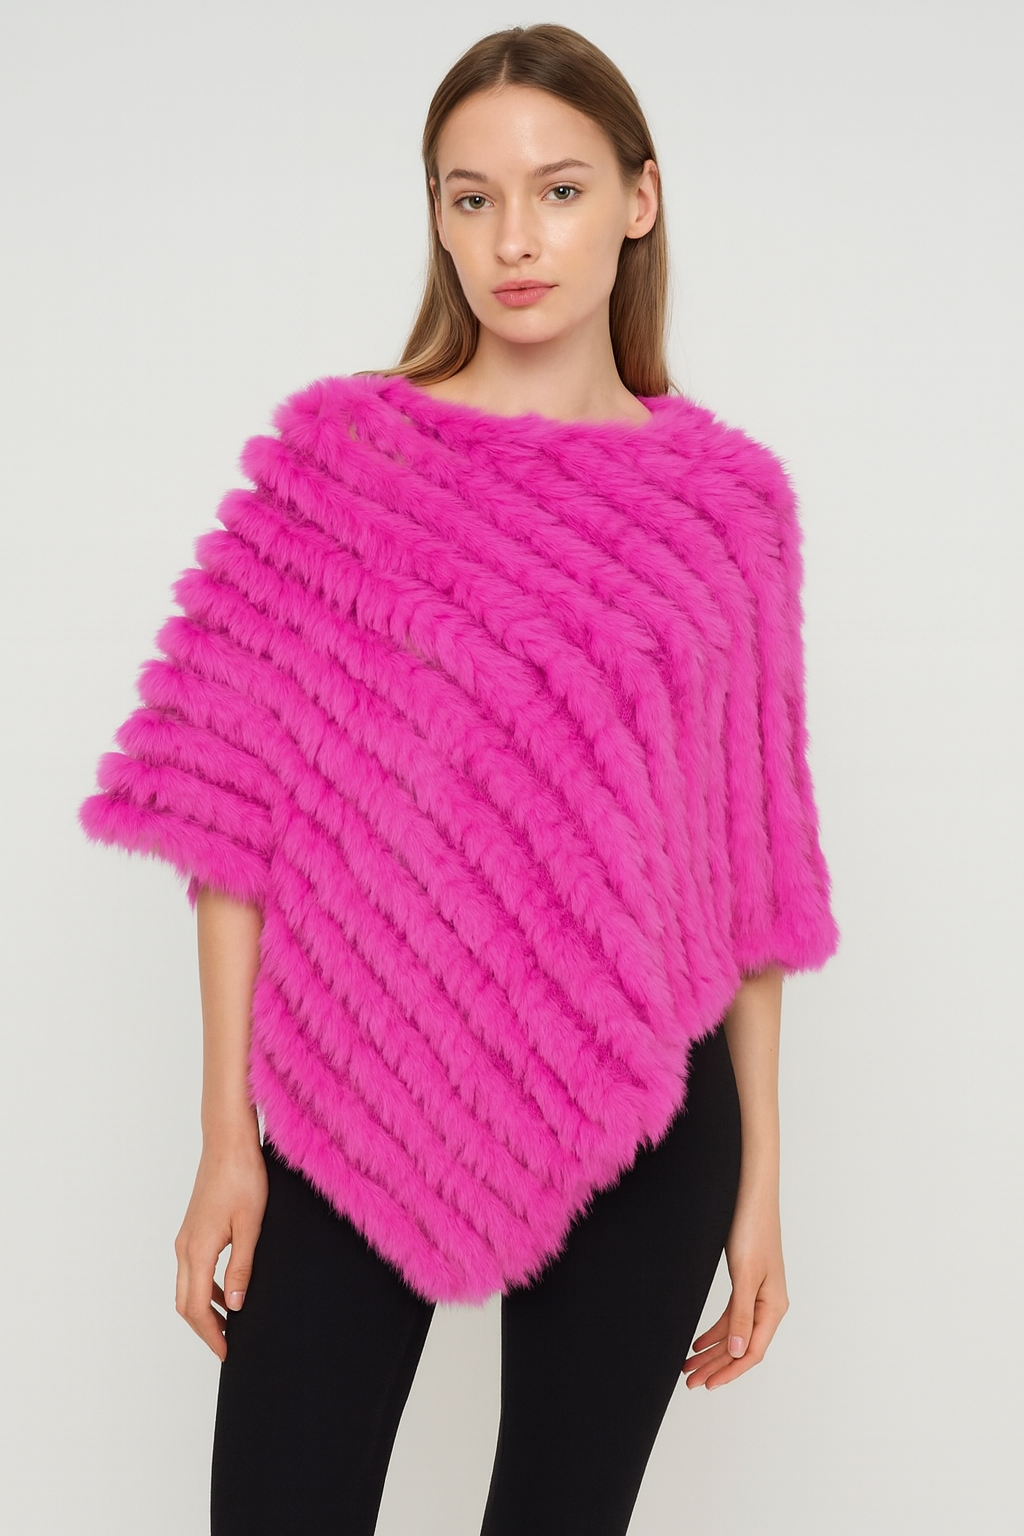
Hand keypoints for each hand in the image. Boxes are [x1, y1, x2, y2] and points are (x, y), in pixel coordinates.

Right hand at [174, 1136, 267, 1360]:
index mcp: (197, 1250)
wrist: (228, 1142)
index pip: (196, 1308)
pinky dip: (203, 1288)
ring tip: (228, 1323)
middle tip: (227, 1345)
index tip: (227, 1352)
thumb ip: (241, 1268)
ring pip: (186, 1286)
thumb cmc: (243, 1178)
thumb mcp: (250, 1226)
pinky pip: (191, 1269)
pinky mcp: (192, 1227)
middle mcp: (184, 1246)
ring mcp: (186, 1236)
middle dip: (204, 1328)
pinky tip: (224, 1291)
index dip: (211, 1334)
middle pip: (184, 1302)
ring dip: (202, 1309)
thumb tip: (234, 1306)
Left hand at [682, 1185, 788, 1390]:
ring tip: (688, 1366)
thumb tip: (739, 1352)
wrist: (750, 1194)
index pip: (752, 1352)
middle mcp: (768, 1304)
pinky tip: (698, 1342)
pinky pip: (732, 1316)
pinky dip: (715, 1331)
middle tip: (689, 1381)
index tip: (707, 1385)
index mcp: (773, 1306)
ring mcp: (758, 1294)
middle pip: (741, 1347)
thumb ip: (742, 1313)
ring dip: (712, 1351)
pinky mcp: (746, 1282)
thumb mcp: (744, 1274)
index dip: (730, 1371)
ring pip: (734, 1333)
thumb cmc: (752, 1229)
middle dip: (716, 1365)